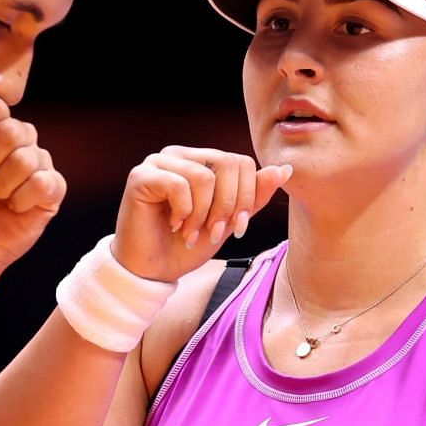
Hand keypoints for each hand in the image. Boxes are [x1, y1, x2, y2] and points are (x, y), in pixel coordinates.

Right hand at [111, 147, 288, 281]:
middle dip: (228, 205)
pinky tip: (174, 224)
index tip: (236, 228)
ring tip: (190, 232)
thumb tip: (284, 169)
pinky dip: (184, 211)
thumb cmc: (186, 246)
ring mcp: (158, 162)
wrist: (152, 270)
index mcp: (201, 160)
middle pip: (227, 163)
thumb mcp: (228, 222)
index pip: (241, 162)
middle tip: (214, 233)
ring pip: (204, 176)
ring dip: (203, 214)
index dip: (246, 197)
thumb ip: (253, 196)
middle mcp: (180, 155)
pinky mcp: (141, 176)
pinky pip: (179, 185)